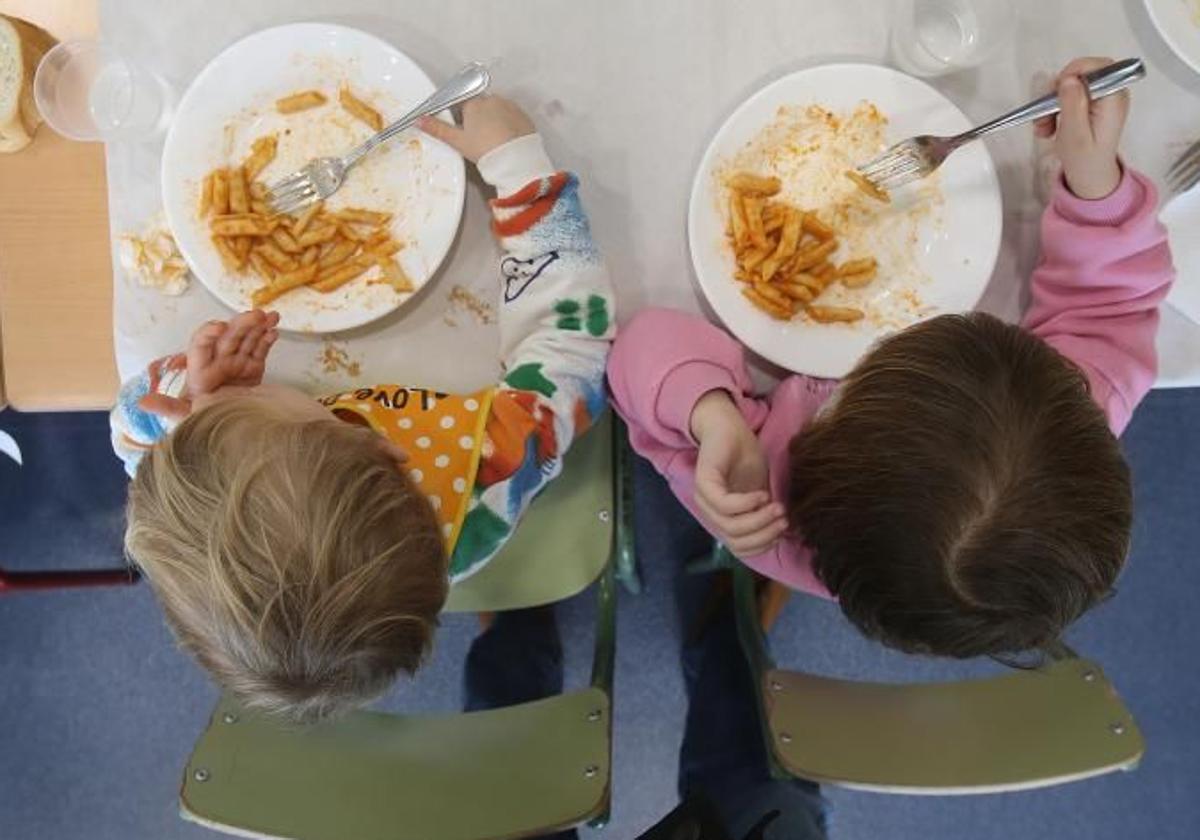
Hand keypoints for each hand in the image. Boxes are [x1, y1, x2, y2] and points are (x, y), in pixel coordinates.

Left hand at [138, 310, 279, 419]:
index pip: (200, 347)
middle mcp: (219, 366)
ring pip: (246, 341)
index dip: (208, 334)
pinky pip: (260, 352)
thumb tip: (142, 402)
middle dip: (241, 324)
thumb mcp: (191, 418)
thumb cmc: (215, 426)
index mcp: (201, 374)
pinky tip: (274, 331)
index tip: (221, 327)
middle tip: (257, 315)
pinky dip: (268, 341)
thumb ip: (171, 409)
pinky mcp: (254, 371)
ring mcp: (238, 367)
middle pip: (227, 339)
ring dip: (258, 327)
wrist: (245, 440)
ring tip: (272, 316)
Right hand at [416, 95, 534, 162]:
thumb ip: (438, 129)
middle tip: (478, 138)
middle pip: (480, 105)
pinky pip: (513, 117)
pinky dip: (509, 125)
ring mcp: (510, 106)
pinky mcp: (524, 116)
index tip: (463, 129)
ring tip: (493, 141)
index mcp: (474, 103)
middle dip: (478, 118)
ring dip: (494, 120)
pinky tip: (506, 140)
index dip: (461, 116)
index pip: (461, 101)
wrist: (515, 161)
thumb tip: (419, 120)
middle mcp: (493, 99)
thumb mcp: (458, 141)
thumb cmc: (486, 150)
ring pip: (497, 110)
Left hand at [689, 390, 787, 556]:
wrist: (730, 426)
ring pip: (731, 527)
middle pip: (736, 541)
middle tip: (784, 520)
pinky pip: (724, 505)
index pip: (741, 549)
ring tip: (778, 508)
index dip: (764, 544)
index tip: (784, 530)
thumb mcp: (762, 491)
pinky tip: (762, 494)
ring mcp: (705, 499)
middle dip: (765, 535)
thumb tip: (782, 536)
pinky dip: (747, 504)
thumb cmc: (746, 458)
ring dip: (759, 520)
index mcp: (723, 518)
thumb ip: (766, 513)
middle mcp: (711, 513)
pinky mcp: (704, 483)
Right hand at [1034, 57, 1128, 199]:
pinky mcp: (1093, 104)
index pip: (1100, 66)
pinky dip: (1056, 107)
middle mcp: (1111, 94)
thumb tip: (1069, 79)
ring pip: (1072, 84)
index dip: (1076, 71)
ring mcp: (1102, 98)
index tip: (1057, 90)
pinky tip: (1050, 126)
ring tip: (1044, 126)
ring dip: (1052, 102)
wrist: (1090, 175)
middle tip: (1045, 113)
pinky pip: (1071, 95)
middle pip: (1083, 73)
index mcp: (1113, 99)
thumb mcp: (1075, 135)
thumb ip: (1073, 105)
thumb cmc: (1084, 159)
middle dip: (1058, 90)